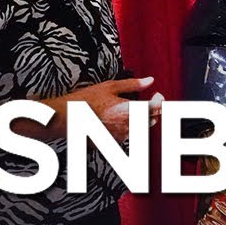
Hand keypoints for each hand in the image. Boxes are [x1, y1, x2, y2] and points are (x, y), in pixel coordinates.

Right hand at [44, 76, 162, 140]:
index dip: (160, 100)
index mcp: (128, 112)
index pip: (156, 109)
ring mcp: (121, 137)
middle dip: (153, 110)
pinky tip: (119, 118)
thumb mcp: (109, 86)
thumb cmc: (85, 100)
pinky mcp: (113, 143)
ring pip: (142, 129)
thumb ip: (133, 85)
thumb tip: (149, 81)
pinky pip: (129, 135)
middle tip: (148, 100)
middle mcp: (127, 127)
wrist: (65, 118)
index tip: (157, 94)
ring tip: (131, 108)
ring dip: (142, 119)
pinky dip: (130, 126)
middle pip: (152, 120)